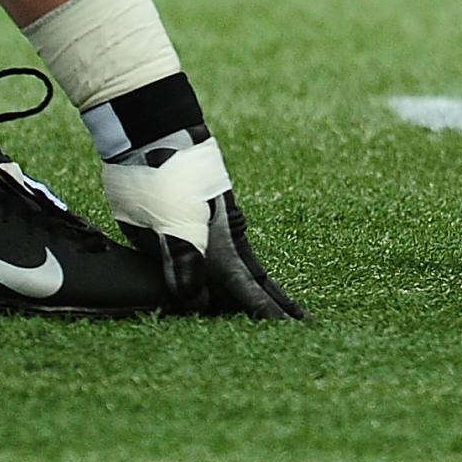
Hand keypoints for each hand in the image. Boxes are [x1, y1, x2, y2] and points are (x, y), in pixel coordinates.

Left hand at [105, 133, 304, 319]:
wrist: (156, 128)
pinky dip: (241, 269)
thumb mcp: (163, 227)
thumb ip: (182, 265)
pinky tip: (237, 270)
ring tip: (277, 303)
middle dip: (279, 303)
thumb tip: (198, 303)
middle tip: (305, 323)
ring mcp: (220, 222)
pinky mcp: (207, 211)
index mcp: (218, 248)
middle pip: (258, 279)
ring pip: (245, 264)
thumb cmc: (157, 180)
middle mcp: (227, 238)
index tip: (295, 332)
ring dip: (261, 287)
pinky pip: (231, 250)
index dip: (268, 314)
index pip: (250, 292)